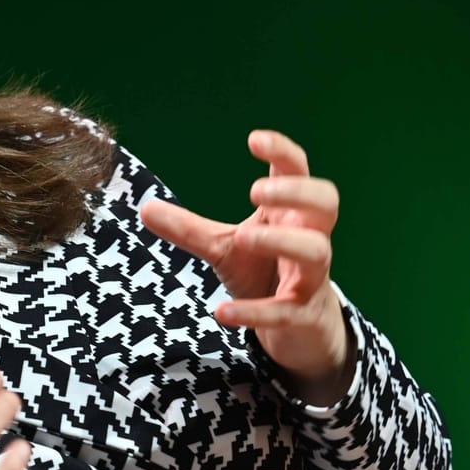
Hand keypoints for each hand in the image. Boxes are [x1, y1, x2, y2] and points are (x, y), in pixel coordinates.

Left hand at [138, 129, 354, 404]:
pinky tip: (221, 312)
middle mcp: (308, 237)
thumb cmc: (263, 272)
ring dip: (282, 241)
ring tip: (243, 237)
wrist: (297, 329)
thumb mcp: (223, 246)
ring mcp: (311, 276)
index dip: (283, 151)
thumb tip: (144, 208)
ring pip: (316, 251)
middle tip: (255, 191)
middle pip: (325, 202)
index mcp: (289, 213)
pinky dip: (255, 312)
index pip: (298, 171)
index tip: (253, 140)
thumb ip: (188, 228)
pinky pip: (286, 311)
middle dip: (296, 192)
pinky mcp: (303, 314)